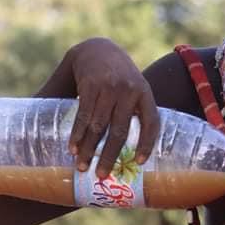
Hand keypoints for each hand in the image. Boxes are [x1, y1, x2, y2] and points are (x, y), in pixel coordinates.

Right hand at [67, 38, 159, 178]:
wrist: (97, 49)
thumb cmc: (118, 75)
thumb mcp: (134, 86)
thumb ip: (134, 110)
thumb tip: (134, 149)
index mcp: (145, 93)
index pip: (152, 122)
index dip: (147, 144)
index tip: (140, 163)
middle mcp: (129, 90)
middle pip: (120, 130)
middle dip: (109, 155)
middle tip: (101, 176)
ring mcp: (109, 87)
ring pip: (98, 126)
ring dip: (88, 149)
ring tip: (81, 166)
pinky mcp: (90, 85)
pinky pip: (83, 115)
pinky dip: (77, 134)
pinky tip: (72, 147)